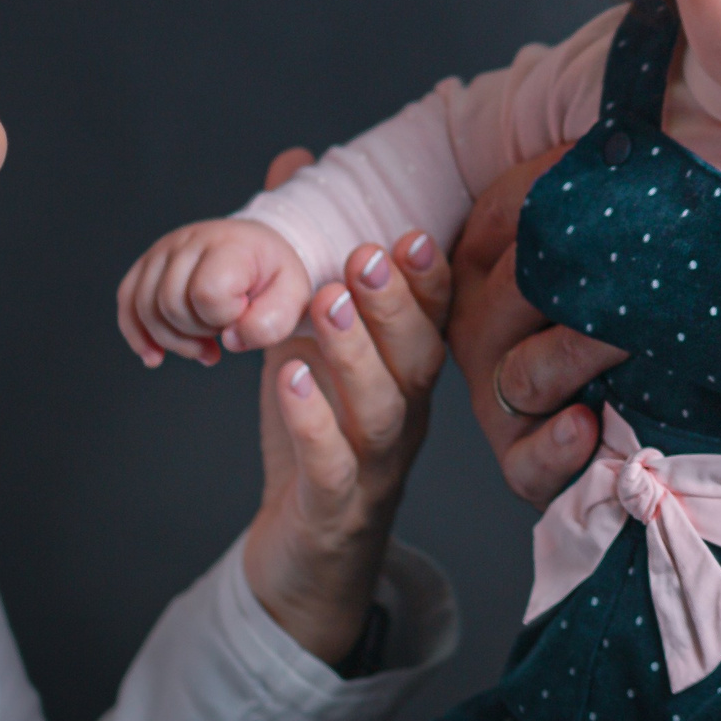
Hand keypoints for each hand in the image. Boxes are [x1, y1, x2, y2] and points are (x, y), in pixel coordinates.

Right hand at [118, 215, 309, 366]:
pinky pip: (127, 302)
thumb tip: (230, 340)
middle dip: (198, 333)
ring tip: (205, 345)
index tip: (243, 313)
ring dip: (174, 340)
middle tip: (225, 333)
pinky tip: (155, 358)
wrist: (260, 249)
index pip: (207, 293)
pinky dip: (138, 336)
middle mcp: (189, 240)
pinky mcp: (148, 263)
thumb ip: (272, 323)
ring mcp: (163, 249)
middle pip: (170, 305)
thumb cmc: (274, 275)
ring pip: (145, 308)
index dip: (225, 318)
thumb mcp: (294, 297)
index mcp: (230, 245)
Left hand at [244, 221, 452, 663]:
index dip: (427, 280)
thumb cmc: (316, 441)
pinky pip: (332, 465)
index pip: (431, 322)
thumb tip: (293, 161)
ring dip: (356, 353)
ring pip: (380, 409)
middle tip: (367, 252)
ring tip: (326, 302)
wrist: (308, 560)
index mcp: (404, 378)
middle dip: (395, 303)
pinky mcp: (336, 508)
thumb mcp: (305, 338)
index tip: (411, 233)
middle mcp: (402, 418)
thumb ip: (303, 256)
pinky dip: (313, 421)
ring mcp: (374, 467)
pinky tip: (289, 378)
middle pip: (417, 359)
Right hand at [448, 146, 624, 506]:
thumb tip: (637, 137)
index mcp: (490, 267)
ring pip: (527, 371)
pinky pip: (528, 462)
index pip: (500, 223)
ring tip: (628, 338)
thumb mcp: (600, 225)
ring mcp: (502, 395)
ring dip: (578, 352)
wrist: (643, 409)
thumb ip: (590, 180)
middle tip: (636, 269)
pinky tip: (585, 425)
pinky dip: (555, 448)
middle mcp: (484, 330)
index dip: (542, 208)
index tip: (597, 195)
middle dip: (570, 283)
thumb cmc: (624, 296)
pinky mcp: (527, 460)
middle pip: (515, 296)